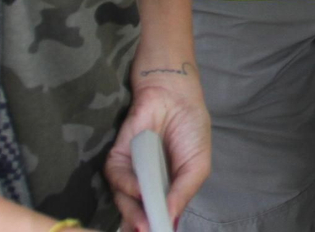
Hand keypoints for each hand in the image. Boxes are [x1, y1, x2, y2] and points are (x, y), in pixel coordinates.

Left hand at [105, 66, 209, 231]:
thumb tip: (170, 221)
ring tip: (144, 221)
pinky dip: (127, 186)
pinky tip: (140, 189)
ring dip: (132, 211)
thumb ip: (184, 193)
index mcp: (167, 188)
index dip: (156, 225)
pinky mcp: (117, 158)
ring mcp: (131, 172)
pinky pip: (116, 178)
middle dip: (140, 225)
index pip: (158, 213)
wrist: (174, 95)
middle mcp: (145, 184)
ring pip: (124, 200)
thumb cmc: (191, 128)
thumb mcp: (197, 165)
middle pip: (137, 212)